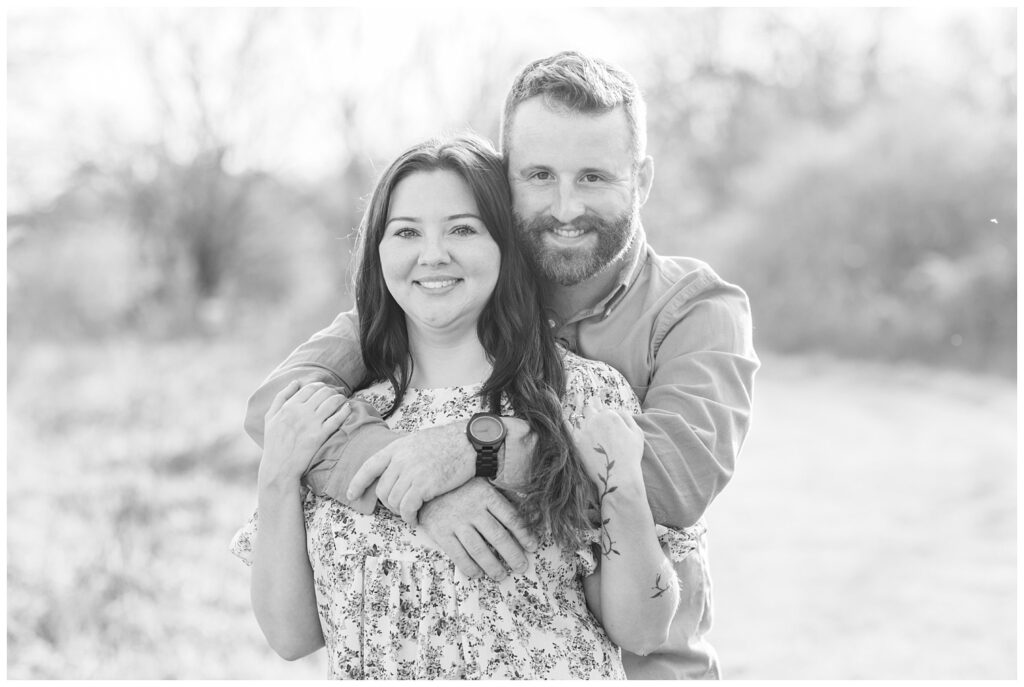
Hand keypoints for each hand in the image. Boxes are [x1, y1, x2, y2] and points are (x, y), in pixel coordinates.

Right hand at [260, 380, 351, 488]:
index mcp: (288, 406)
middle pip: (323, 392)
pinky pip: (337, 418)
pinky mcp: (320, 435)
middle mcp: (301, 412)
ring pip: (332, 402)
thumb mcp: (270, 418)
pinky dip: (344, 410)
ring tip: (342, 400)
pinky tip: (347, 409)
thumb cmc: (274, 443)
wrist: (279, 467)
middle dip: (332, 390)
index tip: (324, 389)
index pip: (310, 387)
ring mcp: (311, 423)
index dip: (320, 386)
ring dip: (340, 398)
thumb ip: (281, 397)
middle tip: (335, 394)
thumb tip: (296, 382)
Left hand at [346, 421, 474, 523]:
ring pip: (394, 501)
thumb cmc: (449, 443)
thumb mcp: (418, 440)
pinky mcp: (423, 485)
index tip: (351, 495)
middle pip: (382, 490)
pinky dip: (409, 518)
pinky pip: (407, 508)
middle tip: (400, 508)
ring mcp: (411, 472)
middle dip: (388, 504)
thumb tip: (394, 468)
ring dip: (400, 512)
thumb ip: (403, 453)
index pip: (369, 466)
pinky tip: (416, 520)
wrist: (469, 443)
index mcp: (397, 447)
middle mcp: (400, 459)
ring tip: (411, 513)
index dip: (357, 482)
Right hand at [418, 478, 538, 579]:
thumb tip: (532, 513)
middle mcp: (473, 508)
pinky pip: (458, 555)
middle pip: (498, 536)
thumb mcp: (485, 485)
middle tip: (522, 567)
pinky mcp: (441, 532)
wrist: (426, 485)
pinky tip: (478, 574)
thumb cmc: (462, 488)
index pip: (511, 517)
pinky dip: (470, 568)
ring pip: (479, 549)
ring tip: (501, 576)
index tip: (533, 547)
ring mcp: (456, 521)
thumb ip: (507, 498)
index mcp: (487, 495)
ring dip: (493, 566)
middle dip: (513, 555)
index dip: (524, 534)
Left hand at [572, 398, 644, 487]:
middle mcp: (595, 418)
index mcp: (610, 414)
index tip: (601, 421)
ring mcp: (583, 429)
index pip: (601, 407)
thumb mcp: (637, 433)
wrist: (619, 477)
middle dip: (591, 414)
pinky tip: (568, 424)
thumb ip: (626, 417)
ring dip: (581, 421)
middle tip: (593, 425)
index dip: (602, 414)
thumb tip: (615, 410)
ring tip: (584, 429)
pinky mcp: (575, 440)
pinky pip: (566, 425)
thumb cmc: (630, 456)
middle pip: (588, 409)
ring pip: (578, 417)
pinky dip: (567, 423)